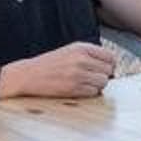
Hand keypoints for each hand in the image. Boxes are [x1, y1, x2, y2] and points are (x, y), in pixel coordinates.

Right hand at [4, 40, 118, 99]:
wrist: (28, 74)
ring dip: (96, 85)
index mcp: (81, 47)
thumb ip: (90, 54)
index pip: (110, 57)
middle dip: (102, 76)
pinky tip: (78, 89)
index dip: (108, 65)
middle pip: (109, 70)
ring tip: (84, 83)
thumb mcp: (70, 51)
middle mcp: (81, 59)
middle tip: (90, 78)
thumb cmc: (50, 64)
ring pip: (103, 82)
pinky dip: (89, 93)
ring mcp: (77, 74)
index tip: (101, 69)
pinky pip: (94, 92)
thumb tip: (112, 66)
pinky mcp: (73, 88)